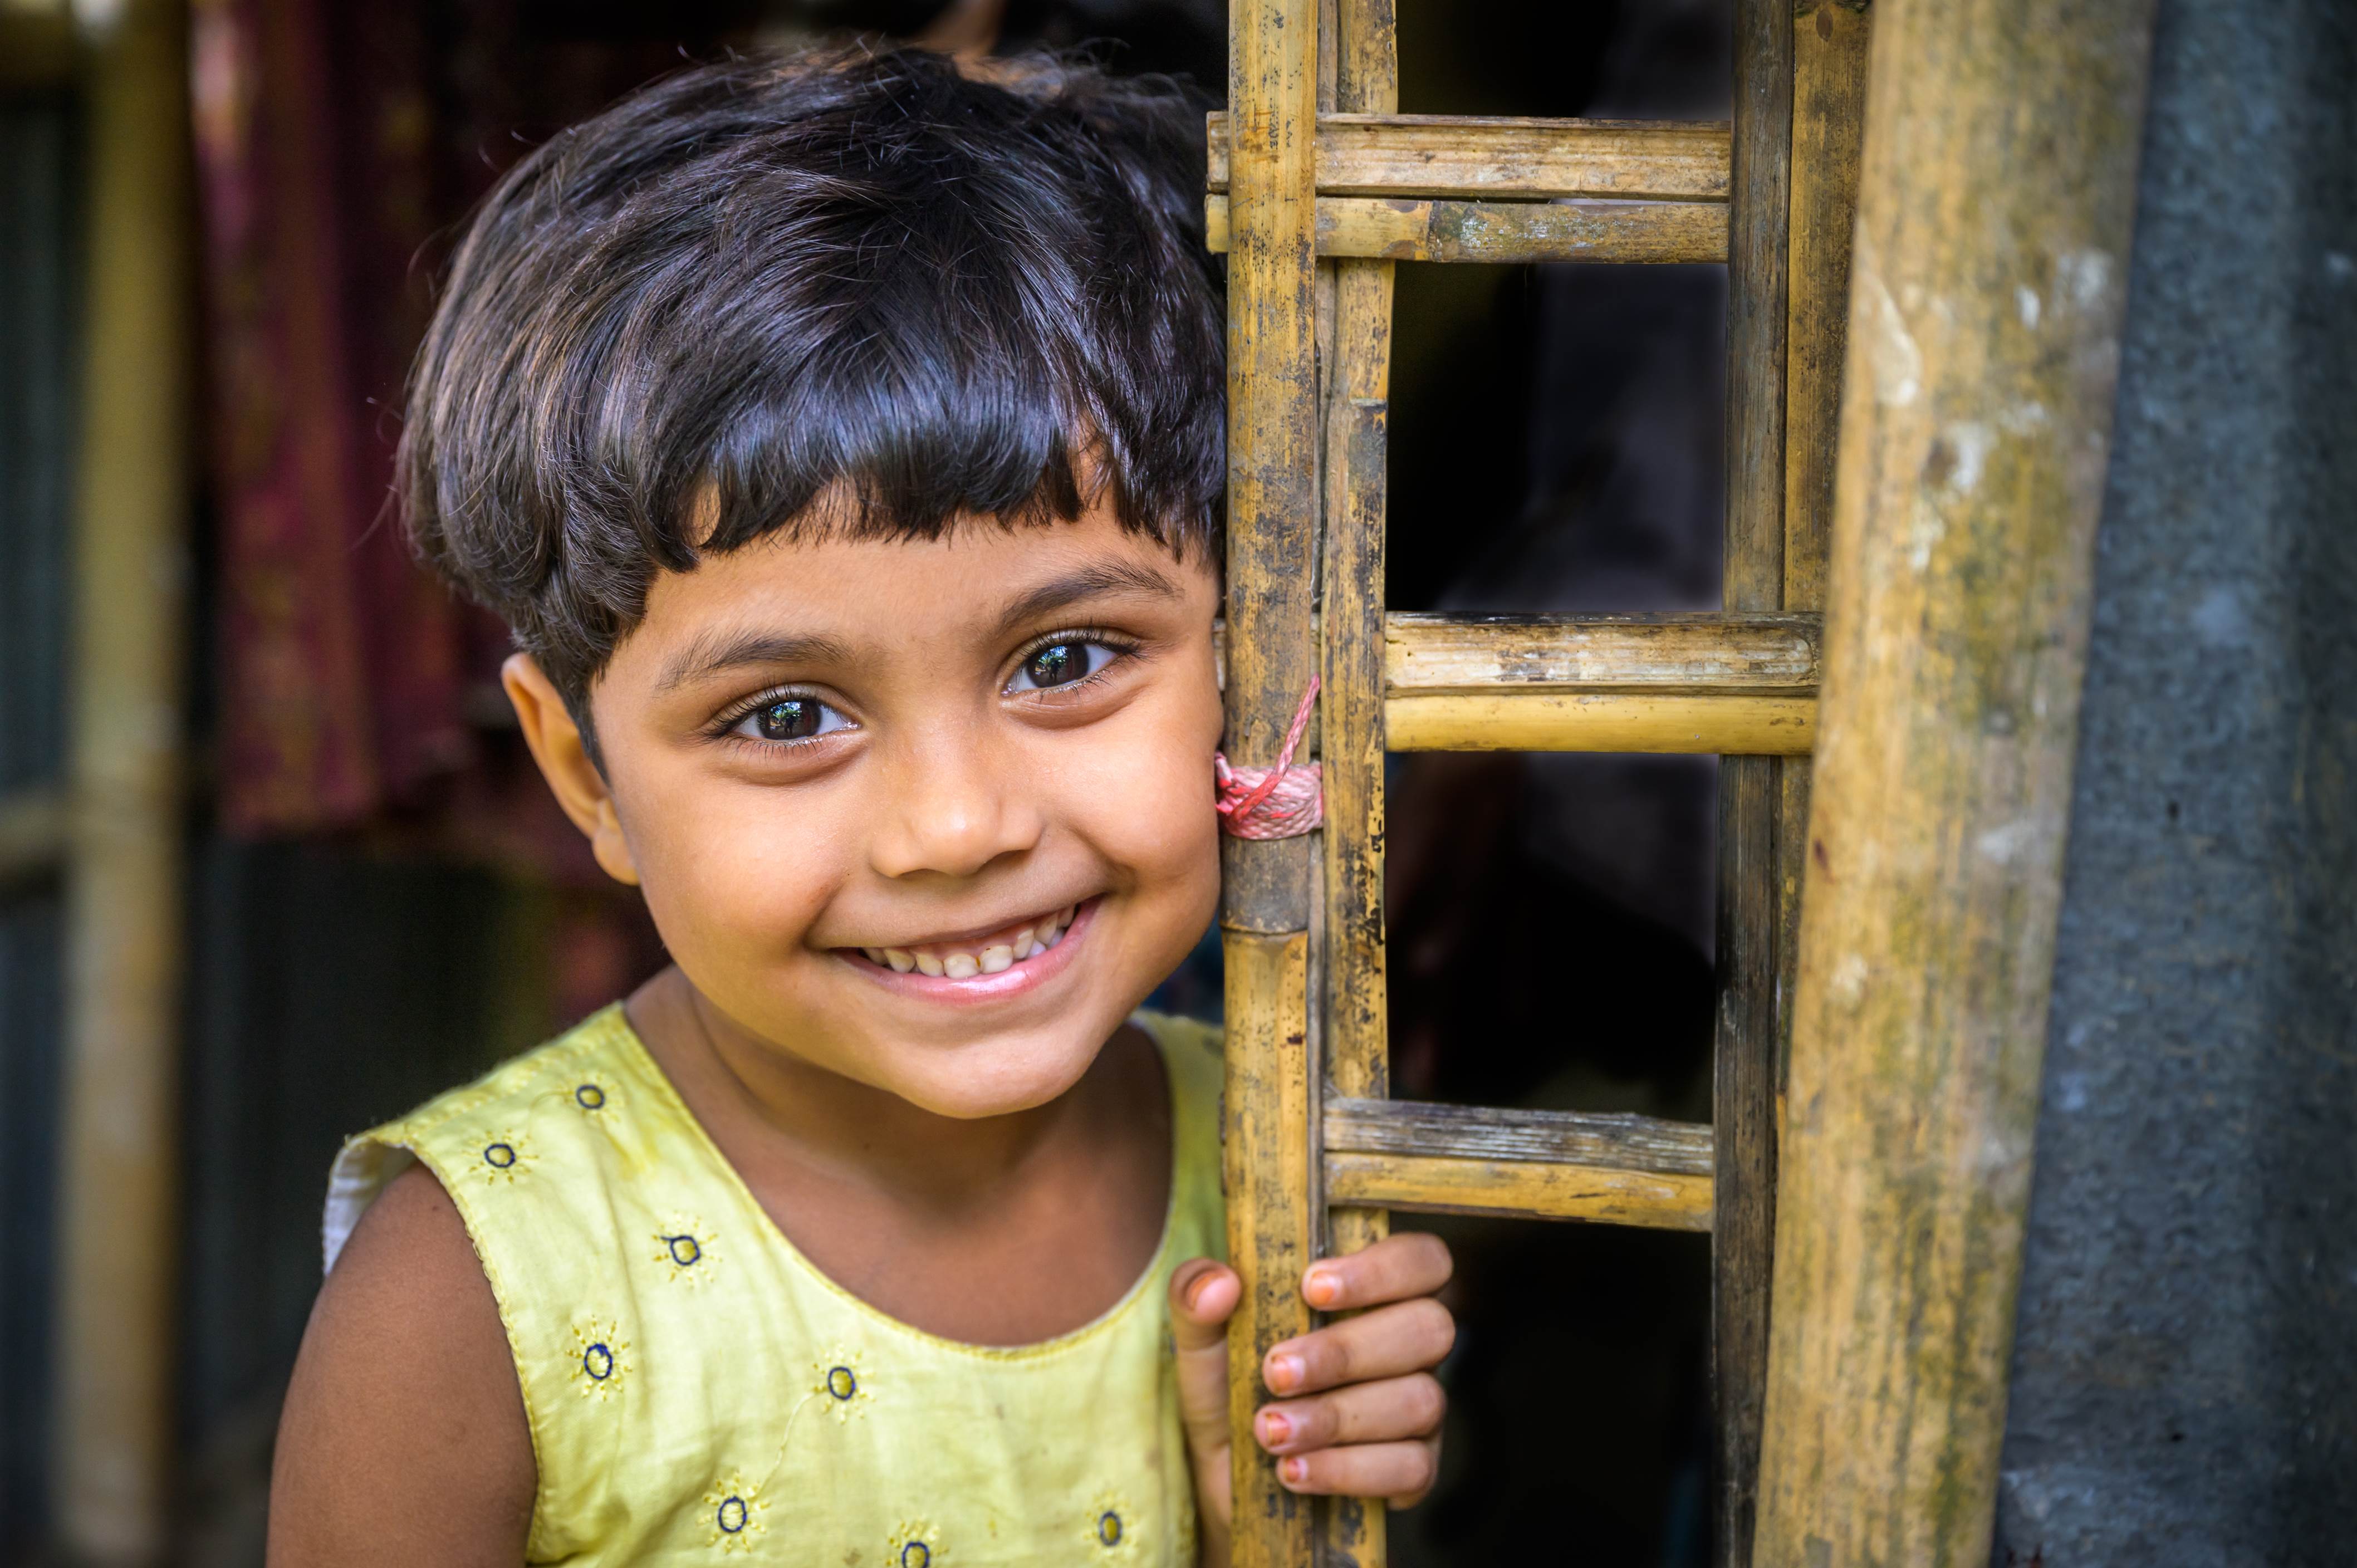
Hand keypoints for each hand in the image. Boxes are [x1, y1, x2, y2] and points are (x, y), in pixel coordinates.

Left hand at [1168, 1233, 1454, 1564]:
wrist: (1226, 1474)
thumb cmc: (1229, 1385)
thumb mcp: (1201, 1337)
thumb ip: (1196, 1294)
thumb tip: (1219, 1284)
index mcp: (1374, 1292)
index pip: (1422, 1258)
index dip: (1384, 1268)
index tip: (1311, 1287)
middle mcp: (1411, 1344)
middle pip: (1430, 1328)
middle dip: (1346, 1352)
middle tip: (1275, 1372)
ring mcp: (1421, 1407)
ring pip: (1420, 1400)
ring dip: (1336, 1416)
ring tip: (1270, 1431)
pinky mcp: (1416, 1469)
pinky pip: (1411, 1468)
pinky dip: (1348, 1469)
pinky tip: (1294, 1469)